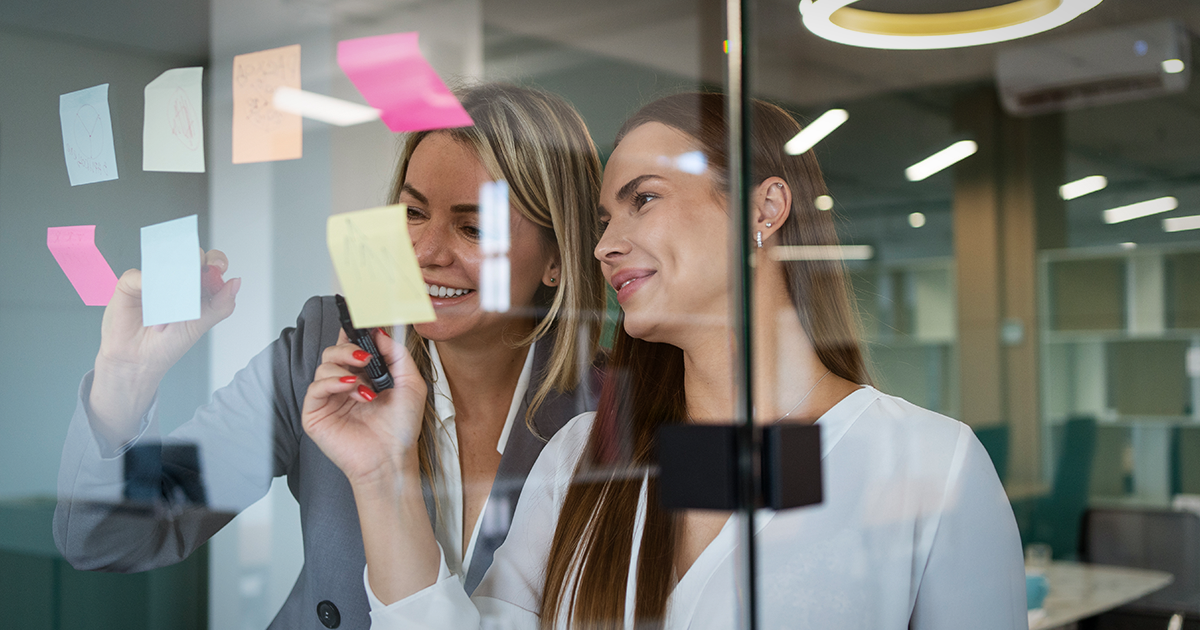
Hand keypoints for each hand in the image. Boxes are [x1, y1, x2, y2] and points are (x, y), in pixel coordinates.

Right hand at [97, 249, 239, 378]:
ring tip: (174, 300)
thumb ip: (221, 304)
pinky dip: (147, 286)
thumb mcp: (201, 324)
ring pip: (165, 260)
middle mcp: (176, 279)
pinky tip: (151, 306)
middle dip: (196, 262)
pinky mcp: (130, 284)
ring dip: (172, 277)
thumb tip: (236, 282)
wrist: (139, 361)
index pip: (210, 264)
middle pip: (190, 256)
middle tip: (196, 275)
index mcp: (197, 287)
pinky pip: (139, 275)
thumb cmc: (170, 343)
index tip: (219, 266)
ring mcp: (154, 279)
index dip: (216, 261)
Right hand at [302, 328, 427, 489]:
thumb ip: (397, 355)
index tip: (359, 314)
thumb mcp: (410, 384)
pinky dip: (334, 382)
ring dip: (346, 369)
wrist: (392, 458)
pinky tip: (352, 388)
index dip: (352, 330)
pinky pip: (315, 387)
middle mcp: (344, 384)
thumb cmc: (401, 428)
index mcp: (364, 376)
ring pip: (324, 364)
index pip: (351, 346)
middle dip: (349, 348)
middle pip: (333, 350)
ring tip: (365, 386)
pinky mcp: (315, 413)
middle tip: (366, 358)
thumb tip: (380, 332)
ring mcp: (329, 398)